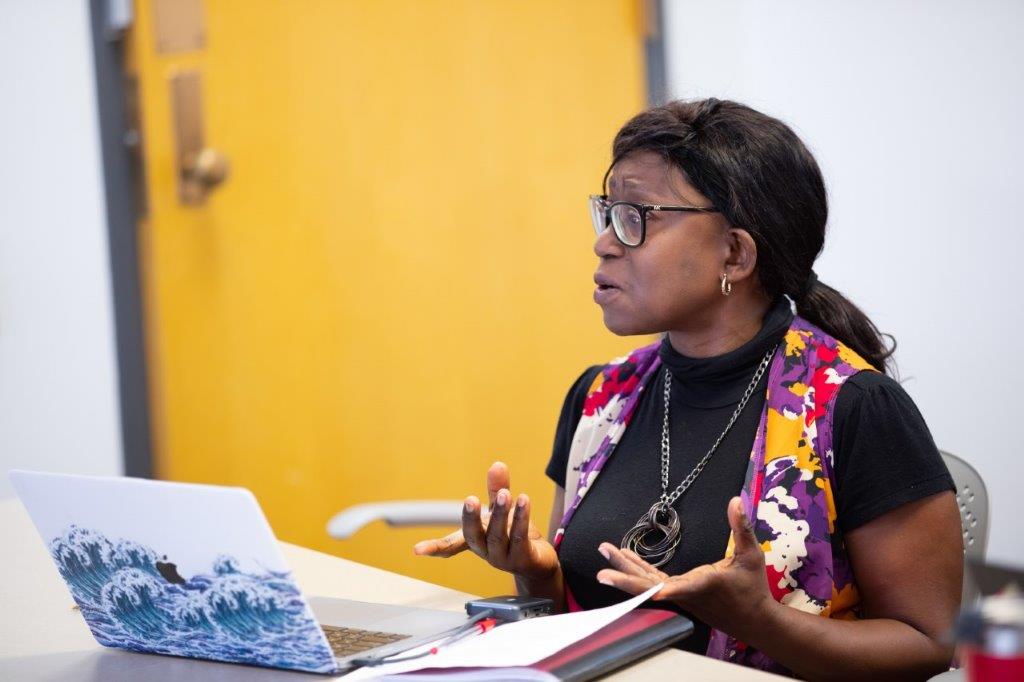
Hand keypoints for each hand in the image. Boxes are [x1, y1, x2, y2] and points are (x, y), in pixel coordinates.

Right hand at [413, 462, 560, 580]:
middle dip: (471, 518)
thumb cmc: (513, 535)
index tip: (416, 550)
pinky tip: (524, 501)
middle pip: (474, 536)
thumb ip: (497, 490)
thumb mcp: (501, 510)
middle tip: (470, 499)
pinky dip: (521, 518)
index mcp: (475, 540)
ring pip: (498, 535)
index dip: (435, 547)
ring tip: (505, 493)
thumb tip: (497, 464)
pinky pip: (520, 537)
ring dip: (500, 513)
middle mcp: (486, 551)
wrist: (538, 561)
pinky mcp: (523, 559)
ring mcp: (503, 558)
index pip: (451, 545)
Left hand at [595, 496, 776, 639]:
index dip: (666, 590)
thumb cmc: (753, 588)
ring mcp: (681, 595)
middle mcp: (688, 592)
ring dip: (626, 569)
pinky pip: (654, 582)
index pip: (683, 588)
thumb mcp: (752, 555)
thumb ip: (742, 528)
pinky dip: (639, 569)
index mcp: (706, 584)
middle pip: (652, 588)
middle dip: (626, 579)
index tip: (651, 593)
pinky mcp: (679, 594)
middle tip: (602, 573)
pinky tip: (625, 557)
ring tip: (606, 552)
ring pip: (648, 584)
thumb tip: (735, 501)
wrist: (754, 620)